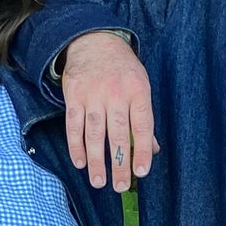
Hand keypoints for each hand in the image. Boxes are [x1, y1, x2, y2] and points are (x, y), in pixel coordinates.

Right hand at [59, 31, 157, 191]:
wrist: (94, 40)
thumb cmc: (122, 70)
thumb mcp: (140, 86)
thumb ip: (143, 118)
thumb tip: (152, 151)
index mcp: (138, 91)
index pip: (142, 125)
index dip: (142, 150)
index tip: (141, 172)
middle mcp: (116, 93)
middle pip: (118, 133)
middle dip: (119, 163)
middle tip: (119, 186)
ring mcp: (93, 94)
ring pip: (94, 132)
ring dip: (96, 160)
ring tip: (99, 181)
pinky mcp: (74, 95)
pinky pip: (74, 125)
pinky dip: (76, 145)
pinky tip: (80, 162)